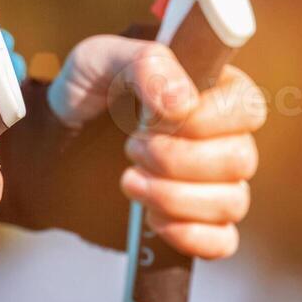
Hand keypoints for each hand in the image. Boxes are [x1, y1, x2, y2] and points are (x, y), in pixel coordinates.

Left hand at [49, 35, 264, 258]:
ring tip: (128, 181)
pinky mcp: (195, 221)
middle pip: (240, 159)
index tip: (155, 118)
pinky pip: (222, 242)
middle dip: (178, 159)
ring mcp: (212, 183)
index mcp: (213, 90)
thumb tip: (183, 103)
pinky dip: (191, 236)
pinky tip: (153, 220)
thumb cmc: (86, 91)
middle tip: (130, 148)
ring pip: (232, 202)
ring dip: (175, 196)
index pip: (247, 107)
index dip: (205, 120)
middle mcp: (223, 137)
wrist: (53, 142)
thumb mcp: (101, 59)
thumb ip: (144, 64)